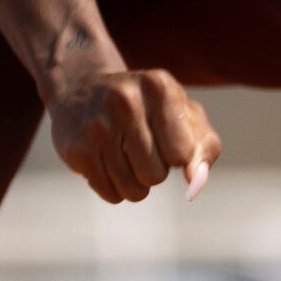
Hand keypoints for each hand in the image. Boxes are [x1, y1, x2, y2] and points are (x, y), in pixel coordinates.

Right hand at [47, 68, 222, 203]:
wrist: (82, 89)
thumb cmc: (148, 108)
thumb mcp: (183, 115)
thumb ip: (204, 148)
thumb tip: (195, 184)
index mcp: (159, 86)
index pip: (182, 154)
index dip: (178, 155)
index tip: (166, 137)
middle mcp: (126, 100)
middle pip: (156, 176)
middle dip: (154, 171)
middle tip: (140, 147)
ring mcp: (97, 125)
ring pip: (134, 191)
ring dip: (135, 184)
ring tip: (123, 156)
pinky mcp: (76, 149)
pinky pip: (110, 194)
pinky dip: (113, 188)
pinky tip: (105, 162)